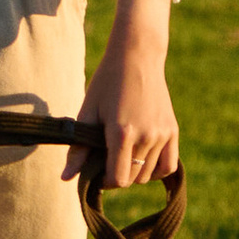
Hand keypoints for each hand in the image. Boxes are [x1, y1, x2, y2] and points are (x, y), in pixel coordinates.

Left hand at [67, 0, 178, 189]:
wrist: (137, 57)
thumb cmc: (106, 83)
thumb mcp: (88, 111)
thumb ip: (78, 148)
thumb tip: (66, 178)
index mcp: (122, 133)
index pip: (117, 179)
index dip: (104, 181)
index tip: (97, 171)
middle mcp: (146, 137)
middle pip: (132, 179)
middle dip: (117, 175)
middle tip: (106, 158)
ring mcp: (162, 134)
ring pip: (148, 175)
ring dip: (134, 172)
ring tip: (122, 152)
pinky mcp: (172, 131)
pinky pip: (168, 166)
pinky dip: (156, 170)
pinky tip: (142, 160)